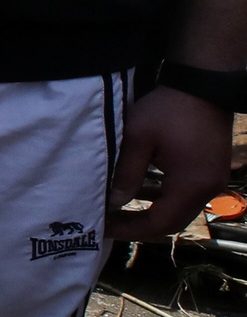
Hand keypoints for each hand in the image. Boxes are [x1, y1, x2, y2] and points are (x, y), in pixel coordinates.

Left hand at [107, 86, 233, 241]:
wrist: (203, 85)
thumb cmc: (168, 110)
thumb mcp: (138, 139)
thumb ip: (127, 173)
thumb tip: (114, 202)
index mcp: (190, 185)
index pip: (159, 223)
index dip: (130, 230)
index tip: (103, 229)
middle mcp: (207, 189)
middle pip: (172, 222)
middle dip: (139, 226)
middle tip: (109, 223)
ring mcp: (213, 181)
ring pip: (180, 209)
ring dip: (151, 212)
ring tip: (119, 211)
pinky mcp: (211, 170)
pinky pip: (186, 194)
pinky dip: (164, 197)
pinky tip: (142, 191)